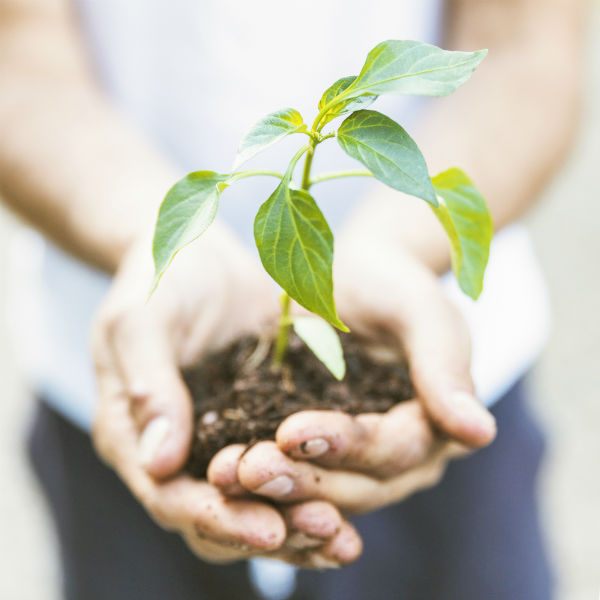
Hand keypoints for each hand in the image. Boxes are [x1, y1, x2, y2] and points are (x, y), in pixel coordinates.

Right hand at [91, 227, 361, 565]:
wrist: (197, 252)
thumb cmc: (159, 279)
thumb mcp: (141, 319)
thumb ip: (147, 384)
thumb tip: (160, 463)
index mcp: (133, 436)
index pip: (170, 496)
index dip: (218, 518)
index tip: (269, 529)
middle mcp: (176, 452)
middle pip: (218, 516)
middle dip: (271, 531)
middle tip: (326, 533)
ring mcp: (219, 440)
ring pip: (256, 503)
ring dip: (299, 524)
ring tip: (345, 536)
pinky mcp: (258, 422)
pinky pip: (287, 466)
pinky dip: (315, 488)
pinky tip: (353, 500)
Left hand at [208, 237, 495, 513]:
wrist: (347, 278)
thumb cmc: (389, 284)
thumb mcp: (419, 310)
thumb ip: (444, 365)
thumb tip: (479, 432)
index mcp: (431, 425)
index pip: (394, 449)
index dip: (347, 445)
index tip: (293, 430)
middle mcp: (395, 457)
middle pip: (355, 486)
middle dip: (301, 479)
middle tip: (246, 468)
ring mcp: (351, 461)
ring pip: (318, 493)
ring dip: (271, 490)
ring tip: (223, 475)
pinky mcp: (310, 453)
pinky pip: (287, 475)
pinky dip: (255, 481)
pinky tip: (215, 472)